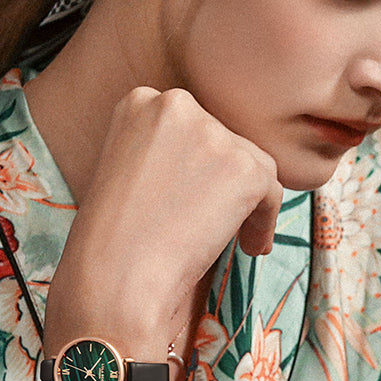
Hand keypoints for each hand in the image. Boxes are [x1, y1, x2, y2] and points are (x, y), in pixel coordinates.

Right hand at [46, 87, 282, 351]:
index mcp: (140, 102)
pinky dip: (264, 222)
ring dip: (244, 203)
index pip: (190, 124)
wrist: (113, 278)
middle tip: (208, 224)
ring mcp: (213, 133)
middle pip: (223, 140)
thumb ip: (163, 155)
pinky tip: (247, 249)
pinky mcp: (245, 166)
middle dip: (222, 181)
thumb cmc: (109, 243)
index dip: (196, 165)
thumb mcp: (124, 174)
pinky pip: (271, 191)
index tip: (190, 199)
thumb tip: (211, 168)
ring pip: (251, 165)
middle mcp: (176, 104)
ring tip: (225, 242)